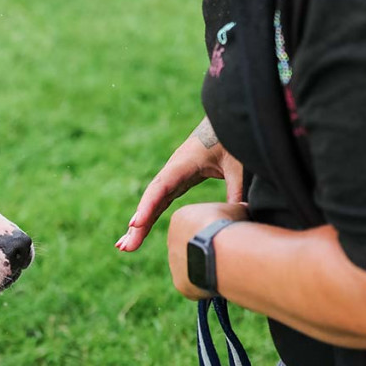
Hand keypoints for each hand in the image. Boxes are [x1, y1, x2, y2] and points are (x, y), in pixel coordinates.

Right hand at [116, 116, 242, 251]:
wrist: (229, 118)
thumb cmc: (233, 137)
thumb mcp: (238, 165)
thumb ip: (238, 190)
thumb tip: (241, 219)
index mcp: (183, 163)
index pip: (161, 188)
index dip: (147, 206)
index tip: (136, 224)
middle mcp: (173, 170)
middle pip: (150, 200)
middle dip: (137, 224)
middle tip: (124, 247)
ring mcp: (174, 176)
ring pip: (152, 202)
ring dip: (139, 224)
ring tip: (125, 246)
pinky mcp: (179, 180)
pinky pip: (160, 201)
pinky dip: (149, 216)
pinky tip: (139, 230)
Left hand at [167, 202, 248, 299]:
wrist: (223, 252)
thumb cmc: (230, 226)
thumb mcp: (237, 209)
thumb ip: (235, 210)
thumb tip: (244, 209)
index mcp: (180, 218)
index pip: (195, 224)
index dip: (213, 229)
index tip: (227, 234)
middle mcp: (171, 240)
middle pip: (190, 245)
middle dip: (208, 248)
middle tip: (228, 253)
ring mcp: (174, 263)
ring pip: (192, 266)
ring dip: (208, 266)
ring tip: (228, 267)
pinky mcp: (180, 283)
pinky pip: (195, 284)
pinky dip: (208, 284)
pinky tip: (222, 280)